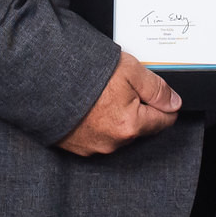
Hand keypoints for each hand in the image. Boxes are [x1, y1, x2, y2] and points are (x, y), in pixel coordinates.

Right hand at [58, 52, 181, 155]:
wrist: (40, 78)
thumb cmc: (82, 73)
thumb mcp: (130, 70)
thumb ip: (156, 88)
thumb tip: (174, 102)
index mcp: (130, 125)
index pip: (164, 120)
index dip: (163, 103)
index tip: (156, 92)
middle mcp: (112, 142)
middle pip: (140, 126)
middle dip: (136, 107)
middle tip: (121, 85)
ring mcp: (92, 146)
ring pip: (117, 131)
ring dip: (114, 114)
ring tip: (100, 92)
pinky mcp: (75, 146)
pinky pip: (95, 134)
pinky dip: (95, 121)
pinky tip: (87, 103)